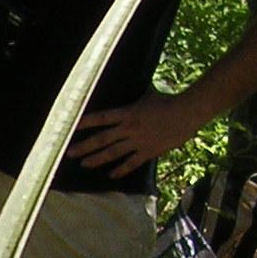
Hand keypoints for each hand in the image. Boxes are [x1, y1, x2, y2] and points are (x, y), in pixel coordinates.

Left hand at [67, 89, 203, 178]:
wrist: (188, 112)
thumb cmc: (168, 101)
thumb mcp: (148, 94)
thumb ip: (136, 95)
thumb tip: (131, 82)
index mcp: (128, 113)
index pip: (102, 118)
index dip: (86, 122)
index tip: (71, 127)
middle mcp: (129, 128)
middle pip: (102, 139)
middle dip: (84, 146)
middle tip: (68, 153)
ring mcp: (138, 141)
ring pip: (113, 153)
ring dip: (97, 159)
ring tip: (84, 164)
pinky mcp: (148, 152)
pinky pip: (131, 163)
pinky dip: (121, 170)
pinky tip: (111, 175)